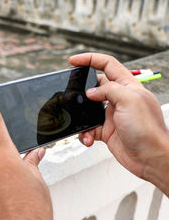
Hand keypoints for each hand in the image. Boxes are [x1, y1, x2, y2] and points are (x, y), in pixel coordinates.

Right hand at [70, 53, 168, 194]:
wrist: (150, 159)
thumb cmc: (148, 131)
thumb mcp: (129, 101)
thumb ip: (108, 90)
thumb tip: (90, 92)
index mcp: (128, 87)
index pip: (108, 65)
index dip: (90, 60)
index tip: (73, 61)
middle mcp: (120, 99)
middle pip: (95, 87)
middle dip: (81, 91)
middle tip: (70, 94)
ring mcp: (112, 115)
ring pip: (88, 109)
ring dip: (81, 117)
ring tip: (81, 122)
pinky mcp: (106, 130)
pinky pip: (88, 128)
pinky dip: (84, 133)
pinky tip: (88, 138)